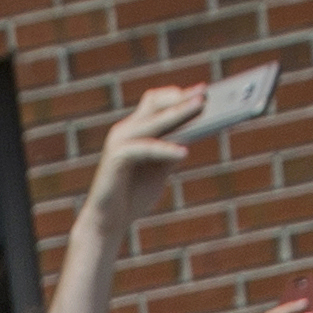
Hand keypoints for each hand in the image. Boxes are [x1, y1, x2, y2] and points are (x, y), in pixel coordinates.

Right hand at [86, 80, 210, 219]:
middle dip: (181, 97)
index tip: (203, 90)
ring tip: (200, 108)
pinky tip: (184, 152)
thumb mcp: (159, 170)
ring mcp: (119, 142)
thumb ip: (171, 151)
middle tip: (204, 94)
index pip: (157, 103)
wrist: (108, 222)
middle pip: (155, 103)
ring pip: (153, 121)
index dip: (179, 95)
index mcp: (134, 130)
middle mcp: (125, 130)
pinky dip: (166, 149)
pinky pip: (147, 148)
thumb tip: (196, 133)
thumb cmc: (134, 196)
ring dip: (178, 113)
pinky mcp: (116, 157)